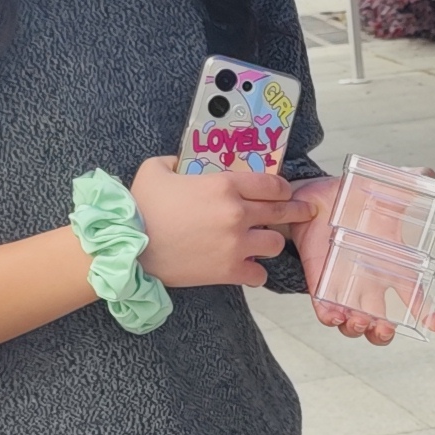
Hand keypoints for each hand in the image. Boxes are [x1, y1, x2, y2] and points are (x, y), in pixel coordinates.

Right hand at [127, 157, 297, 290]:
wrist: (129, 248)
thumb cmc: (141, 207)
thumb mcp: (156, 169)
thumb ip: (177, 160)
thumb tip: (185, 161)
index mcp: (224, 185)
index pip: (272, 184)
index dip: (282, 188)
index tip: (285, 192)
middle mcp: (237, 213)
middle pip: (281, 211)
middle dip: (296, 211)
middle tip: (305, 213)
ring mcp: (236, 244)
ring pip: (275, 243)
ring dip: (270, 241)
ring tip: (261, 242)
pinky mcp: (229, 271)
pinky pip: (259, 274)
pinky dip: (255, 272)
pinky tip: (247, 268)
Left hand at [289, 181, 434, 346]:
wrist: (318, 198)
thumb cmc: (358, 197)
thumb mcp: (390, 187)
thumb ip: (415, 180)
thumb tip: (432, 176)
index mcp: (394, 265)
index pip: (416, 297)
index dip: (431, 314)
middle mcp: (371, 282)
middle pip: (382, 323)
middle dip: (384, 333)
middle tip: (384, 327)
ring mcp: (345, 286)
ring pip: (356, 324)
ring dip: (359, 329)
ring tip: (358, 320)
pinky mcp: (320, 284)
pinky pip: (326, 310)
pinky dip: (330, 318)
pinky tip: (334, 316)